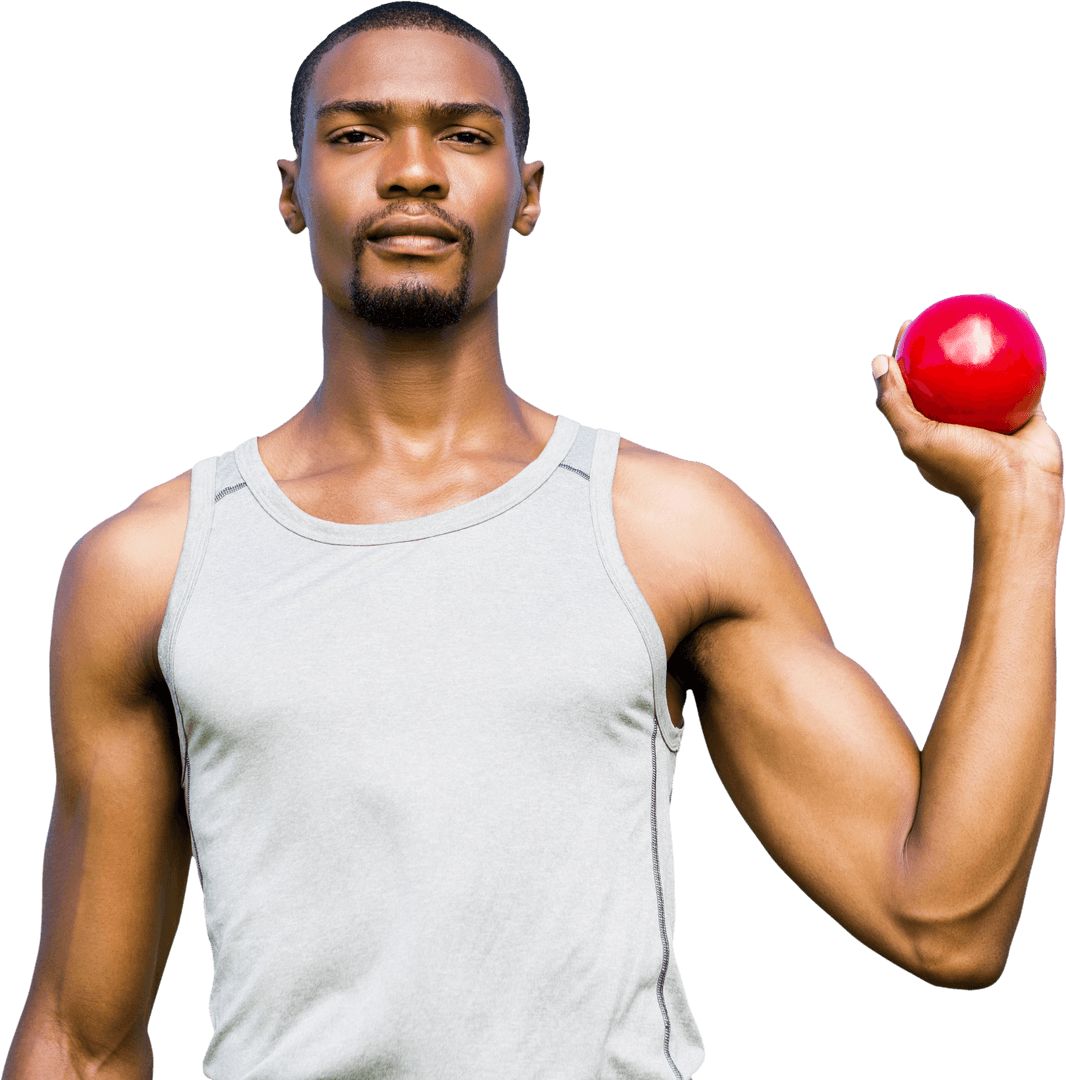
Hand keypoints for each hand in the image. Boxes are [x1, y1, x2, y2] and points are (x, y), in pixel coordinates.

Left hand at [872, 320, 1063, 513]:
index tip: (909, 326)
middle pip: (949, 370)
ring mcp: (992, 415)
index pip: (911, 383)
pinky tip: (1021, 316)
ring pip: (987, 367)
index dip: (906, 353)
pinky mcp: (1024, 409)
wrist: (1020, 492)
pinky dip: (1024, 344)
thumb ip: (893, 404)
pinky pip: (1025, 370)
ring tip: (987, 305)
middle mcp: (959, 420)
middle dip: (947, 337)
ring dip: (987, 335)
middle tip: (949, 309)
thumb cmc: (965, 468)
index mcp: (929, 428)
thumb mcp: (916, 438)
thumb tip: (877, 361)